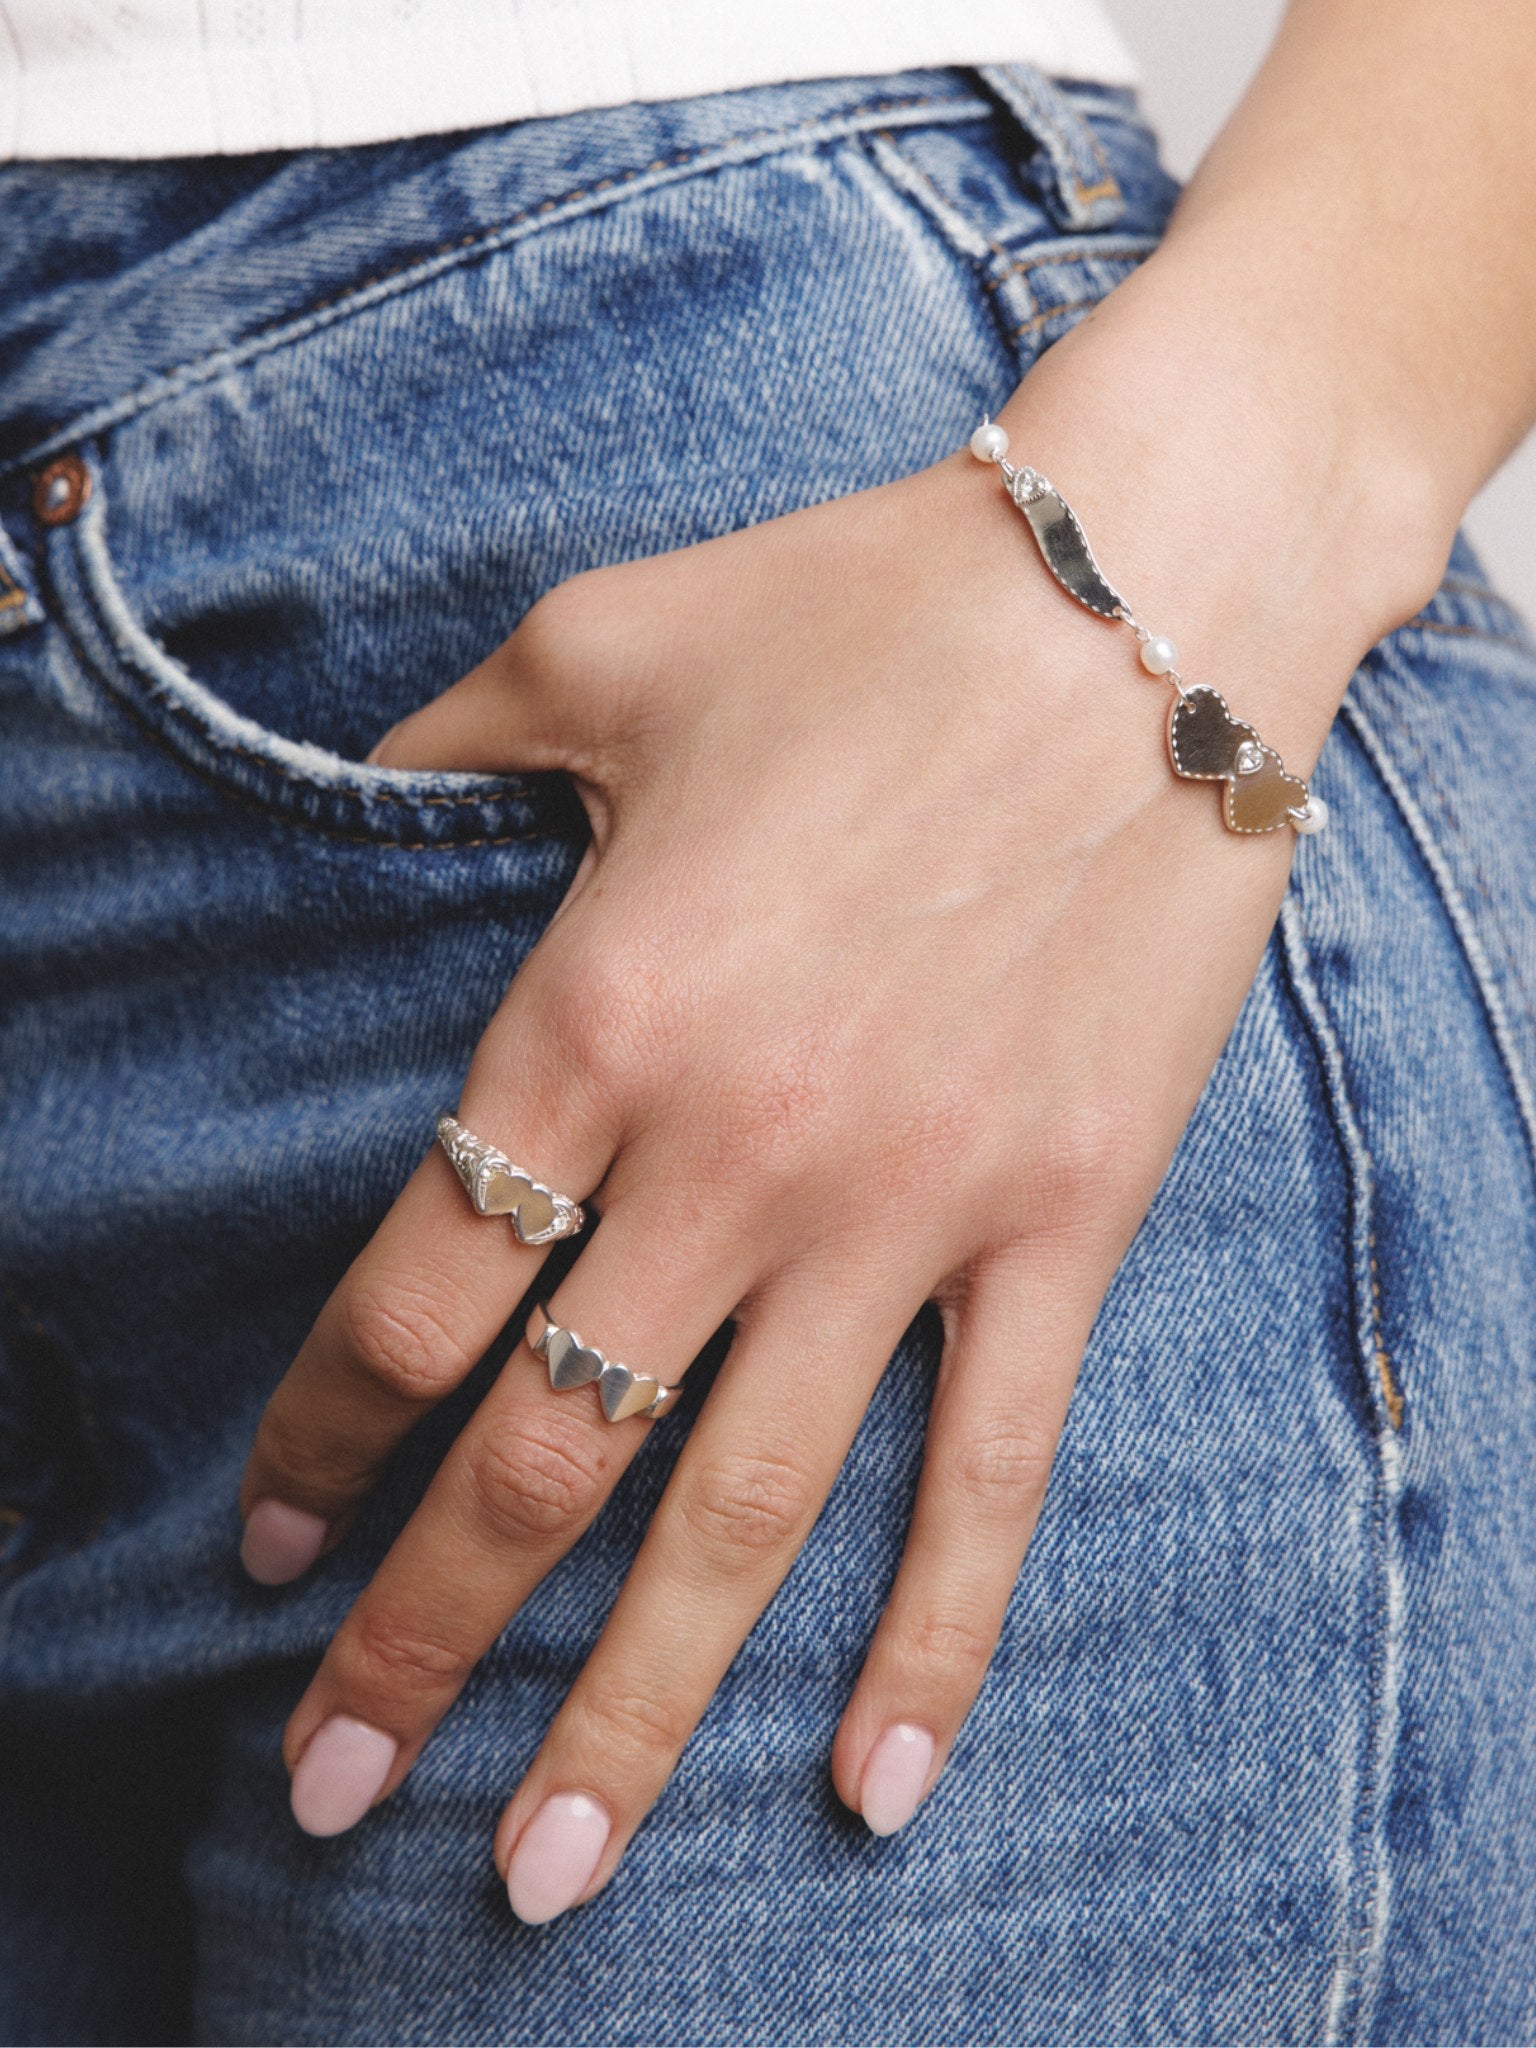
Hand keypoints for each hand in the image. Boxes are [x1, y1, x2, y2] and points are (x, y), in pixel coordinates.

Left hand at [237, 329, 1401, 1922]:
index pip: (414, 1293)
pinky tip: (872, 1790)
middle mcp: (739, 1154)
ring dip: (627, 1710)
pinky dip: (931, 1643)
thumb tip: (335, 800)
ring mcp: (912, 1210)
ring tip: (541, 1876)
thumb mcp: (591, 645)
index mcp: (598, 1014)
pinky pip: (988, 1476)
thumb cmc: (857, 609)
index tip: (266, 1535)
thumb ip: (431, 753)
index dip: (319, 1439)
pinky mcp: (1061, 1226)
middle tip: (326, 1779)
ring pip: (739, 1518)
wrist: (1144, 598)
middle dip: (419, 1637)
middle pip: (544, 1457)